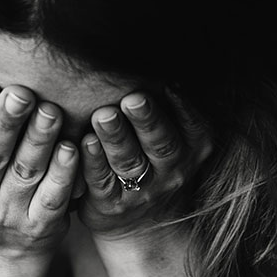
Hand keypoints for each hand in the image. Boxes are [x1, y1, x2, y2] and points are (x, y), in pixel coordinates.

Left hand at [78, 88, 211, 241]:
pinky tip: (82, 143)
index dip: (180, 105)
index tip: (168, 83)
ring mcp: (143, 190)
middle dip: (146, 120)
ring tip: (103, 116)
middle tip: (132, 98)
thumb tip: (157, 52)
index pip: (190, 124)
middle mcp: (173, 170)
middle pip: (160, 143)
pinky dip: (92, 162)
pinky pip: (101, 181)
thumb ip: (170, 106)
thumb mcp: (178, 138)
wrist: (145, 224)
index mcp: (194, 147)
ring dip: (116, 138)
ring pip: (129, 162)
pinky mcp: (111, 204)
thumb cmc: (157, 163)